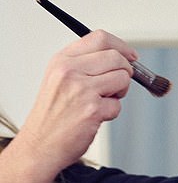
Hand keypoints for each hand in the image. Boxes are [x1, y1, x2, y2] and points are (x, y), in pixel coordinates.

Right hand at [17, 30, 135, 175]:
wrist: (40, 144)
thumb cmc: (53, 115)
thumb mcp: (59, 79)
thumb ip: (84, 65)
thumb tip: (119, 58)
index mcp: (62, 60)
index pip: (99, 38)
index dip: (121, 47)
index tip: (131, 56)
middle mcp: (70, 71)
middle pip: (116, 58)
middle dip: (126, 72)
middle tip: (118, 85)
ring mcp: (82, 90)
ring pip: (122, 79)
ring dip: (119, 93)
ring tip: (102, 102)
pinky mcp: (92, 110)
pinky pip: (118, 105)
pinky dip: (111, 113)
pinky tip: (95, 118)